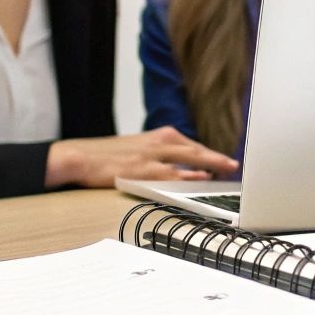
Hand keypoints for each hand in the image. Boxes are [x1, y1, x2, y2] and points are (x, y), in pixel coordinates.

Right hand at [45, 128, 237, 188]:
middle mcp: (158, 143)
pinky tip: (201, 178)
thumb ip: (156, 155)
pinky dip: (188, 175)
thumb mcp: (135, 148)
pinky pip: (171, 174)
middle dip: (217, 157)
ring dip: (210, 164)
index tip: (224, 161)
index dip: (209, 154)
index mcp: (157, 136)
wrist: (79, 156)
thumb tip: (176, 168)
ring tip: (228, 170)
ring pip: (189, 158)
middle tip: (235, 164)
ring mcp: (151, 156)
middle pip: (195, 149)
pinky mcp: (142, 170)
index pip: (190, 145)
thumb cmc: (105, 155)